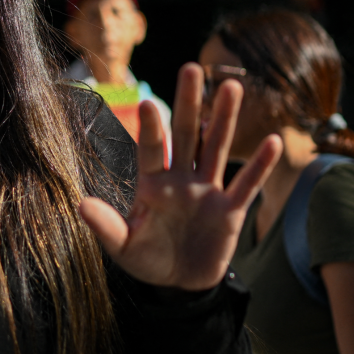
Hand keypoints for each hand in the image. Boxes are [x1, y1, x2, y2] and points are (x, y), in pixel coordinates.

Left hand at [79, 63, 281, 290]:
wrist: (179, 284)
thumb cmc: (147, 259)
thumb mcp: (123, 247)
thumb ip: (106, 226)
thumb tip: (80, 205)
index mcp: (152, 184)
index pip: (151, 150)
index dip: (151, 128)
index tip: (148, 103)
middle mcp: (181, 180)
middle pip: (186, 135)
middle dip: (190, 104)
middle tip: (191, 69)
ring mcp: (207, 192)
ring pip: (217, 149)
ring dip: (224, 119)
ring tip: (232, 87)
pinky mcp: (230, 211)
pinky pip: (247, 185)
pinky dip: (260, 165)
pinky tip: (273, 141)